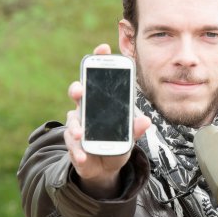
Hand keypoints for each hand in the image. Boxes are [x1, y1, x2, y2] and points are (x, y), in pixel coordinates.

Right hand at [64, 43, 150, 198]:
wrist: (105, 168)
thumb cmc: (115, 143)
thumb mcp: (129, 136)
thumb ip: (135, 128)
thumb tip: (145, 120)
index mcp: (101, 102)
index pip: (99, 77)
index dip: (99, 61)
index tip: (103, 48)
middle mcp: (86, 109)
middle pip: (79, 92)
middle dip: (78, 89)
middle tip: (80, 90)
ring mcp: (78, 125)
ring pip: (72, 119)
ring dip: (76, 126)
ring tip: (81, 134)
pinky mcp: (73, 143)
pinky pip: (72, 144)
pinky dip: (78, 151)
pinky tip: (83, 156)